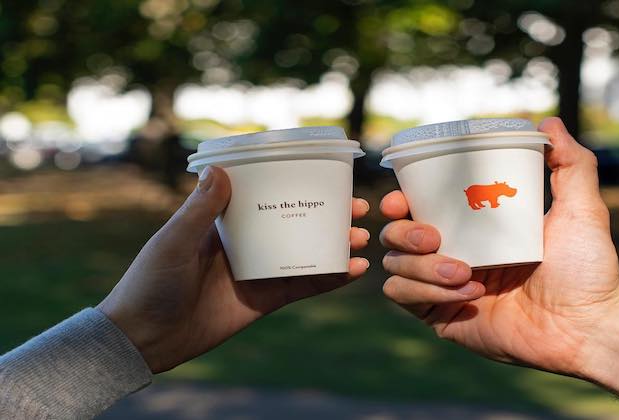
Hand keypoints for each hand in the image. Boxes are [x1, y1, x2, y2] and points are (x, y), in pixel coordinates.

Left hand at [98, 166, 369, 372]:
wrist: (146, 337)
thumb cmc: (150, 282)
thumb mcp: (173, 240)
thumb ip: (199, 209)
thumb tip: (220, 169)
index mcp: (224, 222)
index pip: (267, 195)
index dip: (296, 184)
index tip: (324, 174)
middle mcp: (248, 242)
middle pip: (296, 222)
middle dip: (328, 214)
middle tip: (357, 207)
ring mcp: (259, 271)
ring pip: (306, 252)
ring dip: (335, 244)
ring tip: (362, 237)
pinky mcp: (266, 300)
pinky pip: (303, 285)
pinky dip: (329, 278)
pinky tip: (353, 270)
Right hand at [379, 117, 618, 376]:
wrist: (590, 325)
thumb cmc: (588, 267)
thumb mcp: (581, 208)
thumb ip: (571, 163)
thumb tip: (548, 123)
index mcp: (474, 228)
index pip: (420, 208)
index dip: (400, 200)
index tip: (400, 197)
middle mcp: (453, 255)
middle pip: (396, 236)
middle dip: (404, 233)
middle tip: (434, 236)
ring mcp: (443, 289)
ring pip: (395, 267)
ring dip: (421, 267)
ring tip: (465, 272)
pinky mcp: (442, 318)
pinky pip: (405, 299)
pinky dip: (427, 292)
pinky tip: (471, 294)